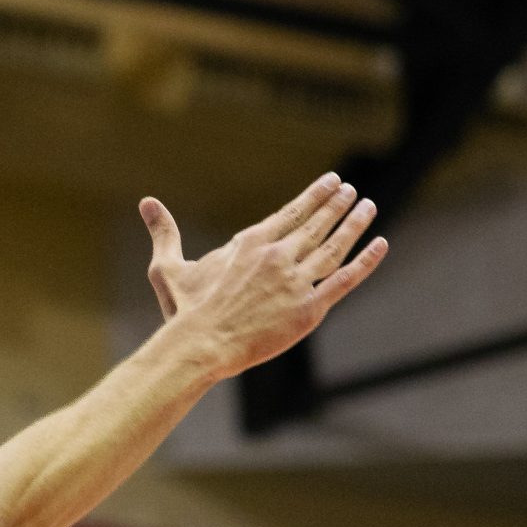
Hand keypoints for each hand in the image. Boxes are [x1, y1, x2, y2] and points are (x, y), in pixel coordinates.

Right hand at [139, 172, 386, 377]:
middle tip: (353, 191)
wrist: (201, 344)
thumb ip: (164, 232)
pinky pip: (344, 279)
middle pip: (316, 224)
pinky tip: (380, 244)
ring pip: (334, 246)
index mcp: (249, 243)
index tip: (333, 182)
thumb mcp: (168, 266)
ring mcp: (296, 281)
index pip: (291, 212)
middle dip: (337, 204)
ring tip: (369, 207)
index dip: (314, 196)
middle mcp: (277, 256)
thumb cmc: (183, 309)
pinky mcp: (309, 308)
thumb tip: (146, 202)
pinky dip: (366, 261)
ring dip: (354, 224)